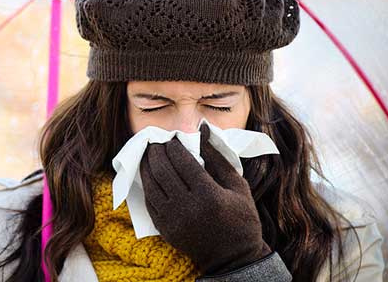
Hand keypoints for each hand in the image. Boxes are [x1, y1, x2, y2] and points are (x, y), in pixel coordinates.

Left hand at [139, 123, 271, 274]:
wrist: (233, 257)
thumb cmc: (241, 218)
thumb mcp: (238, 186)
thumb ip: (218, 157)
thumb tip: (202, 130)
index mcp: (209, 195)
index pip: (183, 162)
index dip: (174, 146)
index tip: (172, 138)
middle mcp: (188, 207)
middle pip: (163, 171)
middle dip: (156, 152)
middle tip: (155, 141)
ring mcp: (174, 220)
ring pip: (151, 185)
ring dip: (147, 165)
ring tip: (148, 153)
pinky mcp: (165, 229)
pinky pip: (149, 202)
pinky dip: (146, 185)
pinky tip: (148, 174)